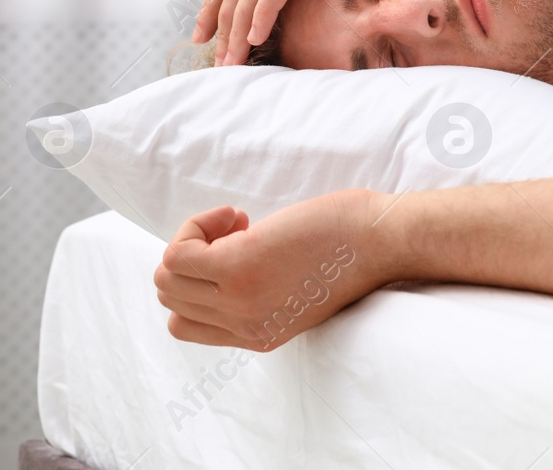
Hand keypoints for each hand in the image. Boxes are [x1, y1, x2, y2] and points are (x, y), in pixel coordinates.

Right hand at [155, 190, 394, 350]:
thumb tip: (226, 254)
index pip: (188, 325)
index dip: (199, 283)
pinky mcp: (237, 267)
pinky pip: (178, 252)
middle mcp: (243, 326)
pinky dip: (197, 226)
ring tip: (238, 224)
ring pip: (166, 277)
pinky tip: (238, 217)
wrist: (386, 243)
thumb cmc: (355, 250)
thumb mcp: (301, 288)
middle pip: (171, 299)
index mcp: (258, 334)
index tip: (239, 252)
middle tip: (237, 234)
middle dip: (193, 257)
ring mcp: (238, 300)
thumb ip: (263, 289)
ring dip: (192, 240)